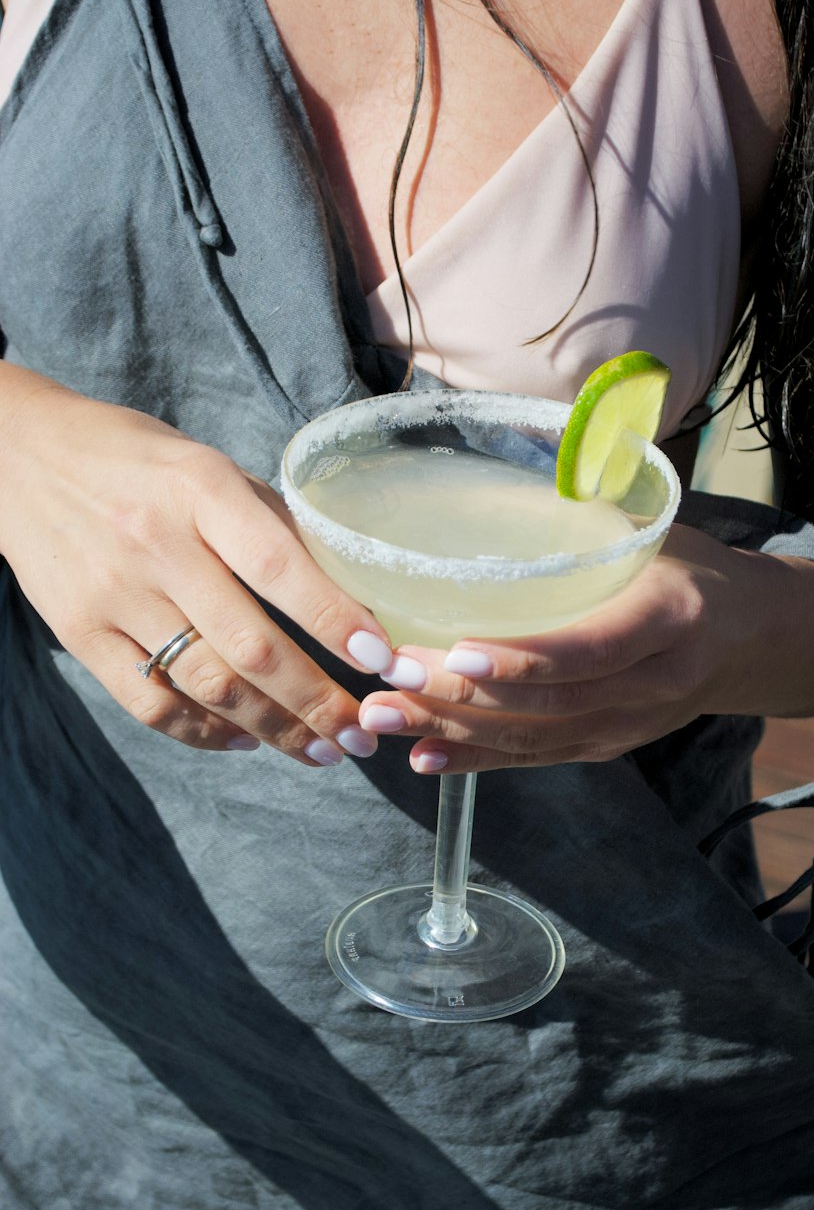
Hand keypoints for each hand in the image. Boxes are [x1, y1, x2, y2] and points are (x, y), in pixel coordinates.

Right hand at [0, 372, 400, 763]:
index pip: (278, 564)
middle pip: (250, 645)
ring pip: (207, 684)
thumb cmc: (137, 460)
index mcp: (200, 490)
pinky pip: (151, 702)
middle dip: (317, 702)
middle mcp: (157, 544)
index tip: (381, 659)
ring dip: (274, 730)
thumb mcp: (208, 465)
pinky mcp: (79, 632)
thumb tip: (349, 591)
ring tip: (323, 752)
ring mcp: (114, 594)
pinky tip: (245, 741)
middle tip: (363, 735)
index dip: (333, 618)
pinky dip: (204, 732)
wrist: (20, 456)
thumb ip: (270, 524)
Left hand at [355, 525, 813, 773]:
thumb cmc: (687, 567)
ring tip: (378, 715)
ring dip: (450, 731)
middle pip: (549, 705)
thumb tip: (499, 455)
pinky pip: (535, 759)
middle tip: (388, 676)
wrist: (752, 639)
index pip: (593, 649)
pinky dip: (475, 760)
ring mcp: (630, 726)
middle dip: (461, 696)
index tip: (458, 651)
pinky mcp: (606, 746)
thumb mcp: (656, 529)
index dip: (526, 659)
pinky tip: (420, 754)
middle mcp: (653, 684)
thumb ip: (591, 507)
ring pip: (533, 739)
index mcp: (669, 618)